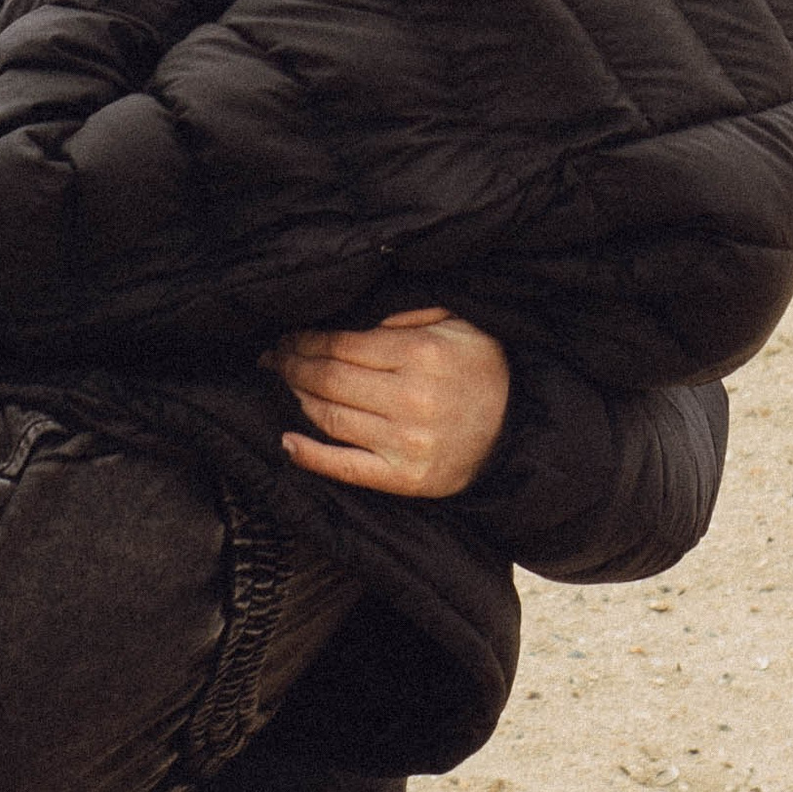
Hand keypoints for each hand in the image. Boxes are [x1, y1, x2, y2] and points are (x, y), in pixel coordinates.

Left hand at [268, 306, 510, 497]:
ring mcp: (405, 444)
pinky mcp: (405, 479)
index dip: (308, 338)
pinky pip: (346, 468)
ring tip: (283, 381)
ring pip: (331, 418)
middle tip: (274, 355)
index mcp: (421, 354)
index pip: (344, 344)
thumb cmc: (483, 369)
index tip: (290, 334)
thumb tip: (356, 312)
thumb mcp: (458, 322)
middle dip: (294, 363)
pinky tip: (287, 442)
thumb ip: (409, 312)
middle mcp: (410, 399)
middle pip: (330, 379)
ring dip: (298, 397)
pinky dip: (311, 456)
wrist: (518, 429)